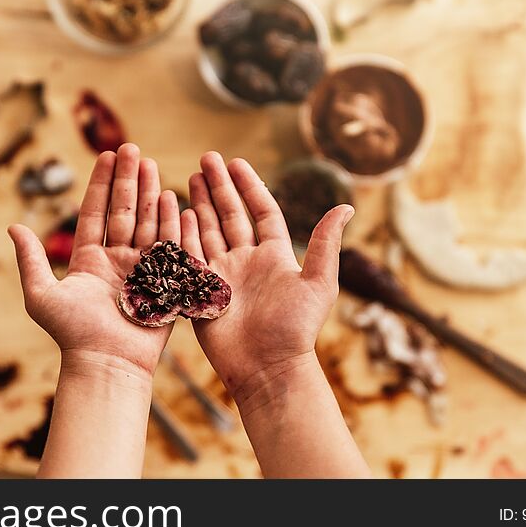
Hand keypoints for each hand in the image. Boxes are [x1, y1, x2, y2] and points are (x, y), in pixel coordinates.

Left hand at [8, 143, 180, 378]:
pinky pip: (167, 244)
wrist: (107, 362)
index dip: (100, 184)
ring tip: (150, 163)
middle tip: (131, 148)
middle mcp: (115, 260)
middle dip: (126, 179)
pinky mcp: (163, 281)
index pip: (94, 213)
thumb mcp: (42, 294)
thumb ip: (31, 259)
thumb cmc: (71, 334)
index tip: (105, 155)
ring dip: (148, 192)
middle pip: (122, 211)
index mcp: (88, 260)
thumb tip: (13, 226)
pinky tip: (169, 196)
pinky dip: (168, 220)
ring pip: (145, 222)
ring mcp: (141, 269)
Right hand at [180, 152, 353, 406]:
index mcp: (273, 257)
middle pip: (229, 216)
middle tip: (206, 159)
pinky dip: (182, 232)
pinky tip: (178, 210)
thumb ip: (325, 243)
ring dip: (199, 203)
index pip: (260, 212)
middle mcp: (245, 262)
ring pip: (207, 231)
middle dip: (218, 187)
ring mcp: (221, 276)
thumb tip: (347, 207)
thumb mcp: (318, 282)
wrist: (267, 367)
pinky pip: (189, 255)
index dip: (249, 186)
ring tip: (189, 177)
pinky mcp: (199, 292)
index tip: (236, 162)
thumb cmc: (296, 328)